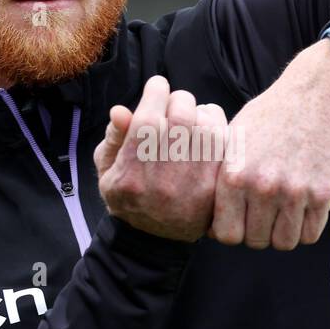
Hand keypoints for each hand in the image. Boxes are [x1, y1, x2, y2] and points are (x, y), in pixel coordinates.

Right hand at [95, 75, 228, 241]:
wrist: (152, 240)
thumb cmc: (127, 195)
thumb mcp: (107, 170)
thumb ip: (113, 137)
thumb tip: (120, 110)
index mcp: (133, 168)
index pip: (150, 112)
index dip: (155, 90)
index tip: (156, 88)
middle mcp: (164, 175)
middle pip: (182, 112)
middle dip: (177, 98)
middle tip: (172, 104)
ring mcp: (193, 182)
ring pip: (206, 122)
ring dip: (197, 111)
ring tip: (188, 120)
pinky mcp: (214, 185)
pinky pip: (223, 140)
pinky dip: (215, 127)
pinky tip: (203, 133)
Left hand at [209, 40, 329, 249]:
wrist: (313, 98)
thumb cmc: (268, 118)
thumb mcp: (230, 141)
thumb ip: (218, 180)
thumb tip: (209, 222)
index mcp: (234, 175)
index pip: (227, 235)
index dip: (231, 232)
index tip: (238, 223)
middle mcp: (263, 186)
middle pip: (256, 242)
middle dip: (258, 233)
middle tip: (262, 215)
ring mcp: (295, 192)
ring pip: (284, 243)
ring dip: (282, 233)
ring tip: (281, 213)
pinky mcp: (323, 194)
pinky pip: (311, 235)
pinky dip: (305, 228)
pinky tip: (300, 210)